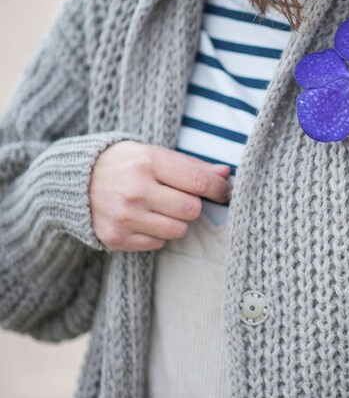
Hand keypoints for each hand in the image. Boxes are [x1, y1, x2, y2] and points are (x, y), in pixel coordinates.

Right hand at [88, 141, 230, 250]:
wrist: (74, 181)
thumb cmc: (125, 164)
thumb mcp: (154, 154)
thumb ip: (191, 165)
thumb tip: (225, 174)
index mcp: (148, 162)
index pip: (199, 182)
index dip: (219, 189)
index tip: (224, 192)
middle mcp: (136, 190)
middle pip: (192, 210)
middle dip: (194, 205)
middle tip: (183, 198)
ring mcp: (125, 216)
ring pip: (178, 230)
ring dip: (178, 221)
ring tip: (162, 208)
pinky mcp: (116, 237)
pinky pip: (158, 243)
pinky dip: (158, 233)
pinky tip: (145, 219)